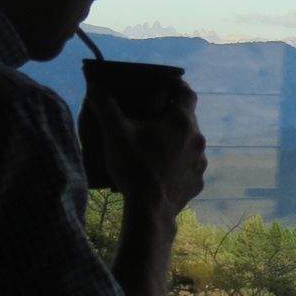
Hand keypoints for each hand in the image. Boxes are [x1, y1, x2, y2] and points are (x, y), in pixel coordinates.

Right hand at [86, 80, 207, 215]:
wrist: (150, 210)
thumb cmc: (134, 166)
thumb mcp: (115, 133)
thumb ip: (105, 106)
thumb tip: (95, 85)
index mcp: (182, 121)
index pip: (186, 92)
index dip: (176, 85)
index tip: (164, 86)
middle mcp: (198, 139)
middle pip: (187, 119)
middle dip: (170, 116)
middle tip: (150, 117)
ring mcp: (200, 162)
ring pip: (188, 144)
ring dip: (175, 141)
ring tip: (153, 146)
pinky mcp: (197, 182)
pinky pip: (188, 167)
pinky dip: (177, 164)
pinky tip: (160, 170)